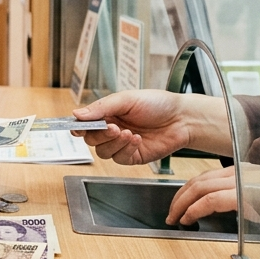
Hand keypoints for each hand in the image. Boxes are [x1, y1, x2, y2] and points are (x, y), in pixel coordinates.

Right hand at [72, 90, 226, 163]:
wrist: (182, 118)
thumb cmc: (157, 104)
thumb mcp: (127, 99)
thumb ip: (102, 107)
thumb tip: (77, 114)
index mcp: (108, 114)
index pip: (85, 124)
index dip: (78, 127)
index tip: (77, 128)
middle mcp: (112, 130)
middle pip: (91, 140)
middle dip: (100, 135)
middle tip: (113, 127)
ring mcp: (121, 145)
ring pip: (103, 152)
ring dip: (114, 143)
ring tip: (128, 133)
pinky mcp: (133, 156)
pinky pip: (119, 159)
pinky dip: (125, 150)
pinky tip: (137, 140)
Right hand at [166, 166, 237, 225]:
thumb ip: (232, 225)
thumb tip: (204, 223)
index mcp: (244, 193)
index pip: (210, 200)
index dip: (192, 211)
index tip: (183, 222)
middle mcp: (238, 177)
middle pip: (200, 186)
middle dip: (181, 202)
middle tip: (171, 216)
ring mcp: (236, 171)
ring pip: (200, 178)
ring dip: (184, 193)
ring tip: (176, 207)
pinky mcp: (235, 169)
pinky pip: (208, 175)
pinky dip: (195, 186)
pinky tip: (191, 197)